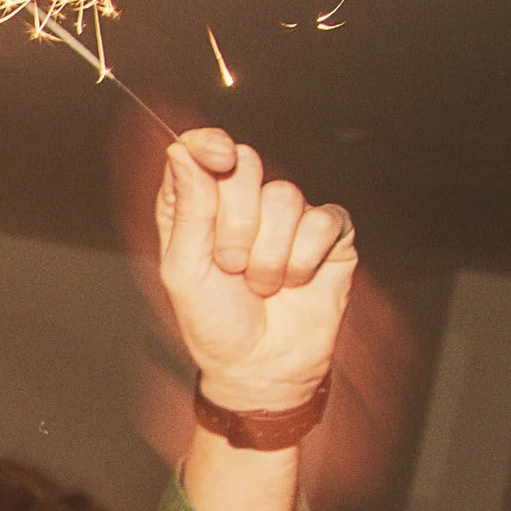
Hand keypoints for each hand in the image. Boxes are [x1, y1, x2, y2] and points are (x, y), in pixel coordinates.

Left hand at [153, 128, 357, 412]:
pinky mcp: (329, 235)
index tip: (216, 157)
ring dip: (267, 253)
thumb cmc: (214, 321)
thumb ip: (186, 209)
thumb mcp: (184, 269)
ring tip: (259, 285)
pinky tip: (294, 282)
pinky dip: (302, 259)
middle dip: (236, 221)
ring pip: (284, 196)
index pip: (202, 149)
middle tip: (230, 265)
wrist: (259, 365)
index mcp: (199, 205)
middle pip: (247, 166)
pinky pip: (322, 221)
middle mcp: (244, 203)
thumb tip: (181, 151)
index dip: (210, 144)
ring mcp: (289, 217)